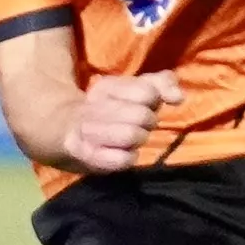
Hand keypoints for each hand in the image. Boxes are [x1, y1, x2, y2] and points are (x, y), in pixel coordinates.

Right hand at [62, 71, 180, 175]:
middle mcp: (95, 106)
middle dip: (147, 122)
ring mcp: (87, 131)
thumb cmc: (110, 110)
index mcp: (106, 87)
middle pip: (142, 116)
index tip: (144, 103)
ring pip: (131, 136)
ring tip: (130, 139)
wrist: (65, 132)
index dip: (153, 100)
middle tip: (137, 124)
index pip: (147, 91)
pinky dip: (128, 158)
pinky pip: (121, 160)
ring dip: (138, 139)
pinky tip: (123, 153)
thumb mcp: (131, 89)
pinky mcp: (84, 154)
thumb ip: (160, 84)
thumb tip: (178, 97)